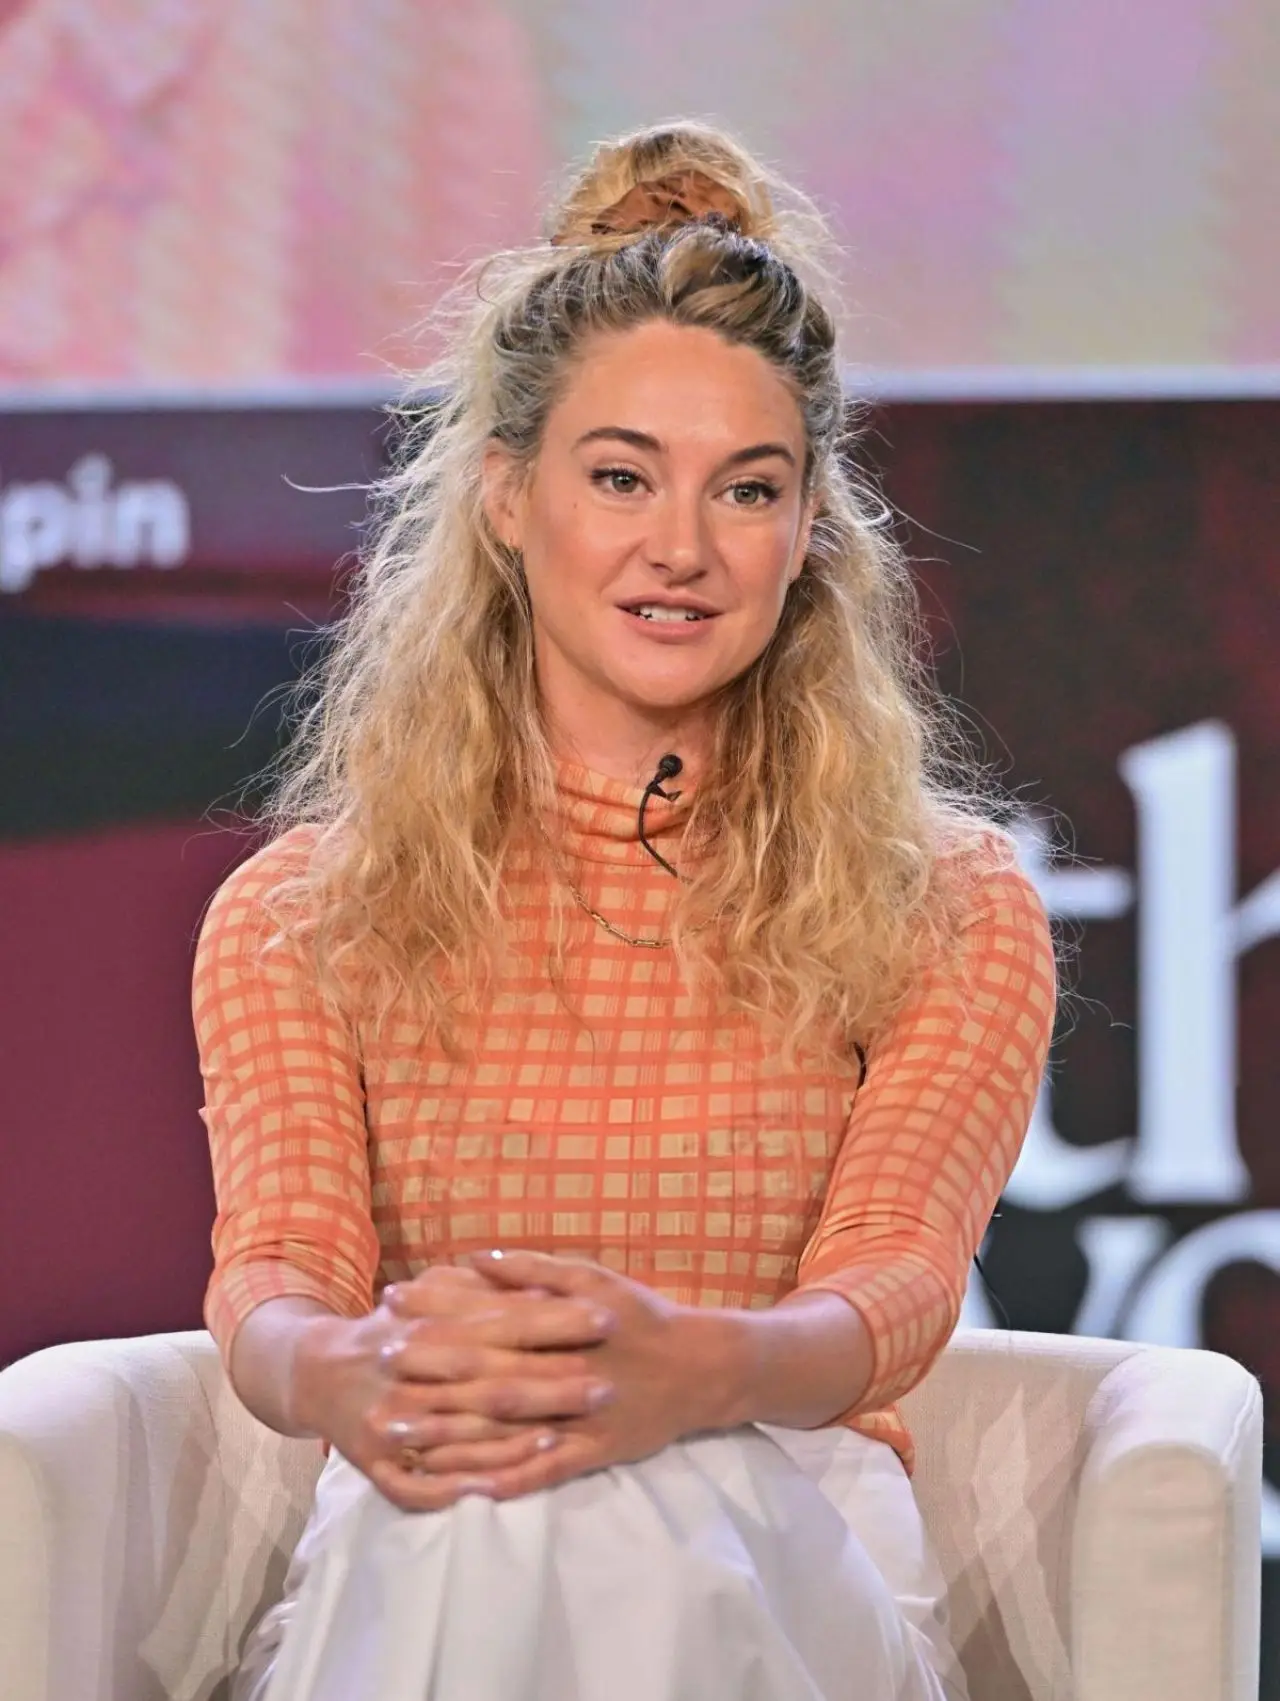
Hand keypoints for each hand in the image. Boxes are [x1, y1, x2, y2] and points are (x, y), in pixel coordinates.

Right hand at [291, 1263, 616, 1510]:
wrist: (319, 1374)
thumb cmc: (395, 1327)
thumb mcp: (432, 1294)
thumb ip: (483, 1288)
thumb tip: (542, 1282)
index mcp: (428, 1325)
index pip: (502, 1322)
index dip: (555, 1321)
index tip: (606, 1320)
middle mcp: (409, 1374)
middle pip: (490, 1381)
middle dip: (552, 1385)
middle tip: (606, 1388)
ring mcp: (391, 1424)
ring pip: (463, 1436)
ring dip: (517, 1439)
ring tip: (568, 1436)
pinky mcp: (379, 1467)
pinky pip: (427, 1484)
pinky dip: (467, 1484)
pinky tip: (505, 1482)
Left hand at [398, 1250, 739, 1500]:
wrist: (702, 1368)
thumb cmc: (641, 1316)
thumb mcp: (593, 1277)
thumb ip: (532, 1268)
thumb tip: (472, 1258)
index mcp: (564, 1319)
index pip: (487, 1313)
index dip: (437, 1310)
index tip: (390, 1306)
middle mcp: (568, 1366)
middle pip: (487, 1368)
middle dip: (428, 1369)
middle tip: (377, 1365)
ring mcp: (579, 1415)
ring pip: (505, 1425)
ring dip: (448, 1429)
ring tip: (395, 1432)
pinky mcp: (593, 1454)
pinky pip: (541, 1472)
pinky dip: (501, 1479)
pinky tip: (459, 1486)